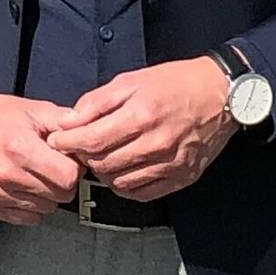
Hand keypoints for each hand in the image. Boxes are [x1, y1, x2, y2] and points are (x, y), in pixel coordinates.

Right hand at [0, 76, 83, 224]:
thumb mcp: (34, 109)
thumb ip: (66, 122)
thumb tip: (90, 137)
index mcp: (19, 148)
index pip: (69, 178)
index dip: (73, 167)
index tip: (66, 159)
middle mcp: (5, 174)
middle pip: (60, 196)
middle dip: (61, 181)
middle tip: (49, 164)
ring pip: (45, 209)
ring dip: (45, 194)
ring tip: (32, 172)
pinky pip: (25, 218)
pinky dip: (28, 205)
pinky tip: (21, 184)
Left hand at [46, 57, 235, 200]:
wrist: (220, 94)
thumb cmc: (172, 83)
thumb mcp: (129, 81)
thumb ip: (95, 103)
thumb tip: (68, 121)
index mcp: (141, 115)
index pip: (93, 140)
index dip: (68, 143)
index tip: (56, 141)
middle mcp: (157, 143)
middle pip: (104, 164)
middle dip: (83, 157)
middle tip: (78, 148)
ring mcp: (172, 163)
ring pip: (120, 182)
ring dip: (103, 172)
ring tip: (100, 157)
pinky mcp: (183, 177)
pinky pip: (143, 193)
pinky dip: (125, 186)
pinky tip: (121, 170)